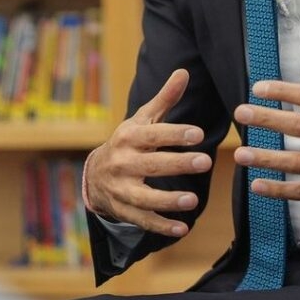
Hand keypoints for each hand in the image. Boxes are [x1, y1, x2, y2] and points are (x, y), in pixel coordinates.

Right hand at [85, 69, 211, 236]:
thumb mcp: (142, 119)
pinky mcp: (123, 209)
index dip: (175, 134)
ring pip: (144, 197)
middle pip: (152, 164)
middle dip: (178, 164)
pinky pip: (142, 220)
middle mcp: (123, 163)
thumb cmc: (128, 142)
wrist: (94, 174)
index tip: (198, 134)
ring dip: (168, 200)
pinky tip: (183, 228)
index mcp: (129, 137)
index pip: (153, 135)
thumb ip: (165, 99)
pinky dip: (161, 226)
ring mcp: (121, 189)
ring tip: (192, 200)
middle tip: (205, 161)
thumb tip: (184, 72)